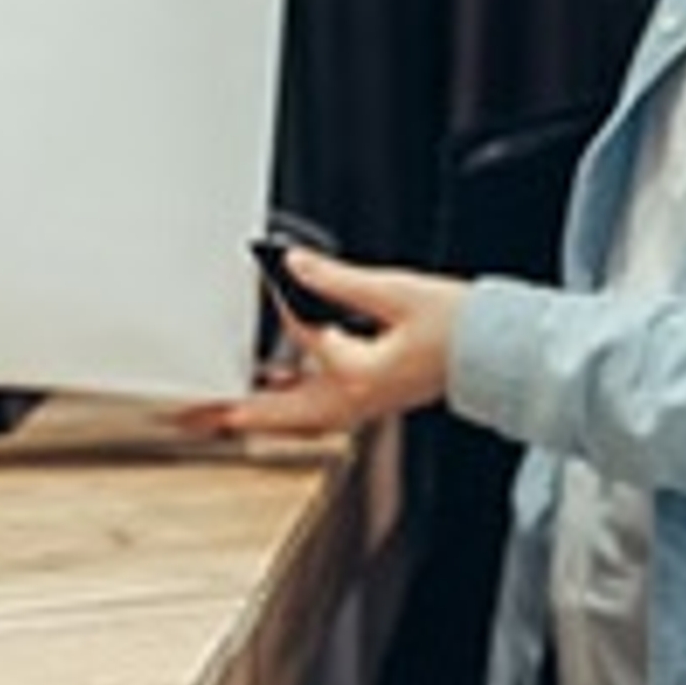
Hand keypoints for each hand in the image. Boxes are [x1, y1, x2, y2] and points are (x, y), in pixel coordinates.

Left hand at [180, 248, 464, 439]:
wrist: (498, 353)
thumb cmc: (460, 329)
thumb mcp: (395, 292)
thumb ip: (338, 280)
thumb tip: (295, 266)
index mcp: (355, 376)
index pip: (299, 337)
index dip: (280, 302)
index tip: (264, 276)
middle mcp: (352, 401)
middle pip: (275, 414)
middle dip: (228, 414)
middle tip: (187, 416)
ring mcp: (360, 406)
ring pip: (291, 418)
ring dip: (254, 414)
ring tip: (215, 409)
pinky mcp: (367, 400)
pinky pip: (313, 410)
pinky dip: (285, 403)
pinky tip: (271, 385)